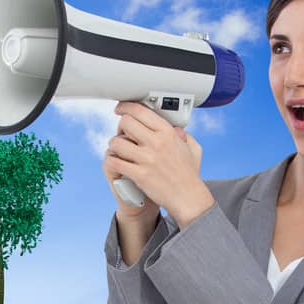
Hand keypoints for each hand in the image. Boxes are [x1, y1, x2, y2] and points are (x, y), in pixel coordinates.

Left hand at [104, 101, 210, 225]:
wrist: (187, 196)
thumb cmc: (189, 174)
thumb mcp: (192, 148)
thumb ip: (182, 135)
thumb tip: (175, 129)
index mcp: (168, 132)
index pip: (141, 111)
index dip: (126, 107)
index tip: (120, 108)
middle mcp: (157, 142)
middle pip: (126, 123)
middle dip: (120, 128)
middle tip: (121, 134)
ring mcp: (147, 158)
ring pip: (116, 142)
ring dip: (113, 146)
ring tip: (117, 151)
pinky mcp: (139, 174)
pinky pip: (115, 162)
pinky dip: (111, 161)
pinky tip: (115, 163)